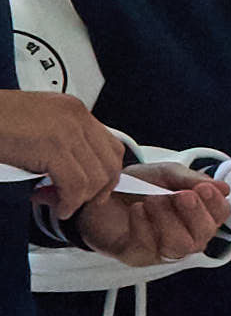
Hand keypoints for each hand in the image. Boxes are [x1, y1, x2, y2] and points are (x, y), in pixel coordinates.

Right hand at [0, 91, 125, 209]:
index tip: (94, 191)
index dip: (106, 174)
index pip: (110, 146)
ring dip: (80, 198)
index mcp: (73, 110)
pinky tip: (58, 206)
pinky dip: (69, 202)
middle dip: (97, 190)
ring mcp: (66, 130)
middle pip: (109, 162)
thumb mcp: (35, 127)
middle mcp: (75, 116)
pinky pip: (76, 184)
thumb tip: (71, 178)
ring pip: (95, 177)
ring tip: (59, 204)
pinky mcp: (52, 146)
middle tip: (75, 201)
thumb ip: (59, 145)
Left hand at [75, 166, 224, 266]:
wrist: (97, 195)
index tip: (203, 188)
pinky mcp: (137, 256)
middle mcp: (184, 236)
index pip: (219, 216)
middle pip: (204, 235)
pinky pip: (148, 248)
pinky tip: (137, 209)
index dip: (215, 204)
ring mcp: (161, 250)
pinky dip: (144, 226)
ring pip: (180, 246)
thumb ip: (190, 179)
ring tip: (152, 199)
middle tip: (180, 195)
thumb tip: (224, 189)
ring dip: (168, 220)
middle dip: (194, 214)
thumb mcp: (164, 174)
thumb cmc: (135, 186)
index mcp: (196, 216)